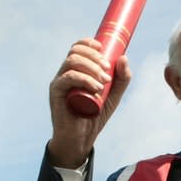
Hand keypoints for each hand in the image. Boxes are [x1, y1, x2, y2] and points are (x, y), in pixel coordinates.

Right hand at [47, 38, 131, 167]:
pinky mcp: (56, 92)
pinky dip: (85, 79)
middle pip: (76, 51)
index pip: (78, 48)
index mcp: (77, 70)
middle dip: (95, 56)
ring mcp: (60, 81)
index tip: (103, 48)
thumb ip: (121, 79)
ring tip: (104, 82)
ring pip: (72, 61)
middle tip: (108, 70)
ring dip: (92, 67)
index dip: (89, 43)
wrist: (82, 137)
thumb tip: (124, 57)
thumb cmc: (95, 115)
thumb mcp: (113, 95)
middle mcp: (66, 73)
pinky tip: (96, 88)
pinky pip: (68, 77)